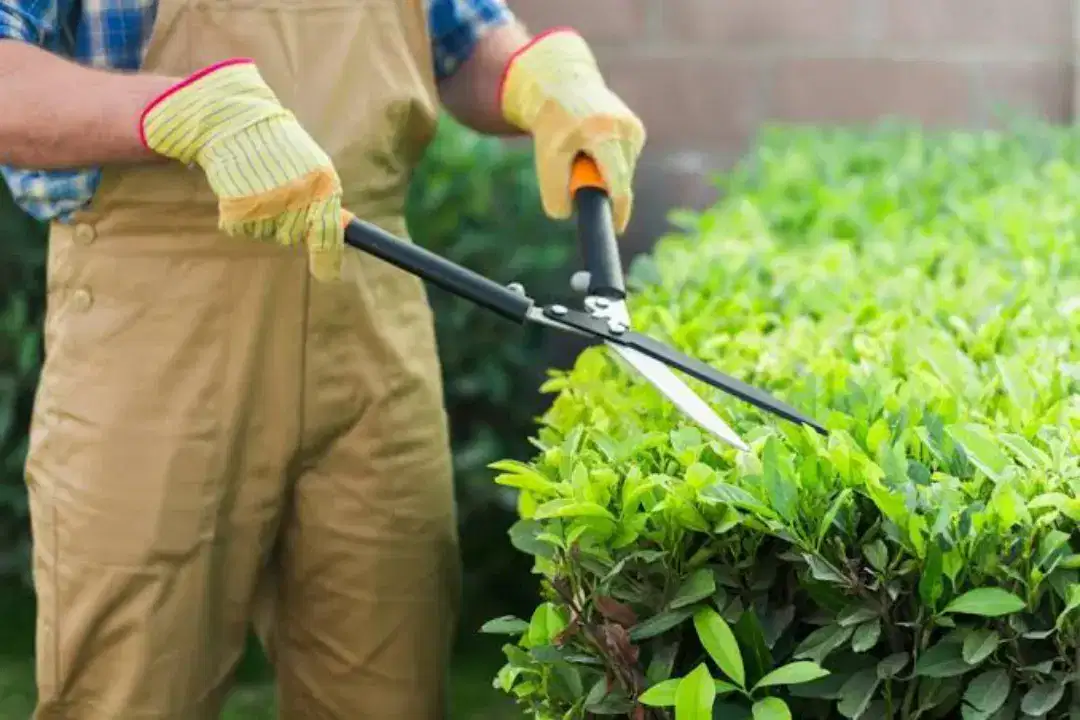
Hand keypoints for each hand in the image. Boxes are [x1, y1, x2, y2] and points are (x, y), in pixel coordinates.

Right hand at [140, 59, 342, 280]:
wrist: (234, 120)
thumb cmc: (278, 146)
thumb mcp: (313, 167)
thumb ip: (325, 200)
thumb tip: (342, 228)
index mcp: (322, 185)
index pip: (327, 232)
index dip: (327, 258)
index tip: (326, 274)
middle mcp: (297, 197)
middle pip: (292, 236)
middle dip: (286, 223)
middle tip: (276, 194)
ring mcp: (268, 204)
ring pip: (267, 234)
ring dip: (263, 219)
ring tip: (257, 186)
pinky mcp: (239, 208)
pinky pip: (242, 230)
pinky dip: (240, 216)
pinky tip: (240, 190)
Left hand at [499, 29, 645, 233]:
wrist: (563, 84)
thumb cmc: (553, 124)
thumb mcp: (546, 159)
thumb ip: (553, 190)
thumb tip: (567, 214)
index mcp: (600, 132)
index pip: (618, 181)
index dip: (619, 209)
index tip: (617, 228)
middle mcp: (624, 127)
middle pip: (619, 178)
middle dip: (600, 184)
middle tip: (576, 165)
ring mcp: (634, 127)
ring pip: (622, 170)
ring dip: (603, 172)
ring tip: (583, 149)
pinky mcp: (637, 128)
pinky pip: (624, 160)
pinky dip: (609, 160)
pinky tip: (594, 144)